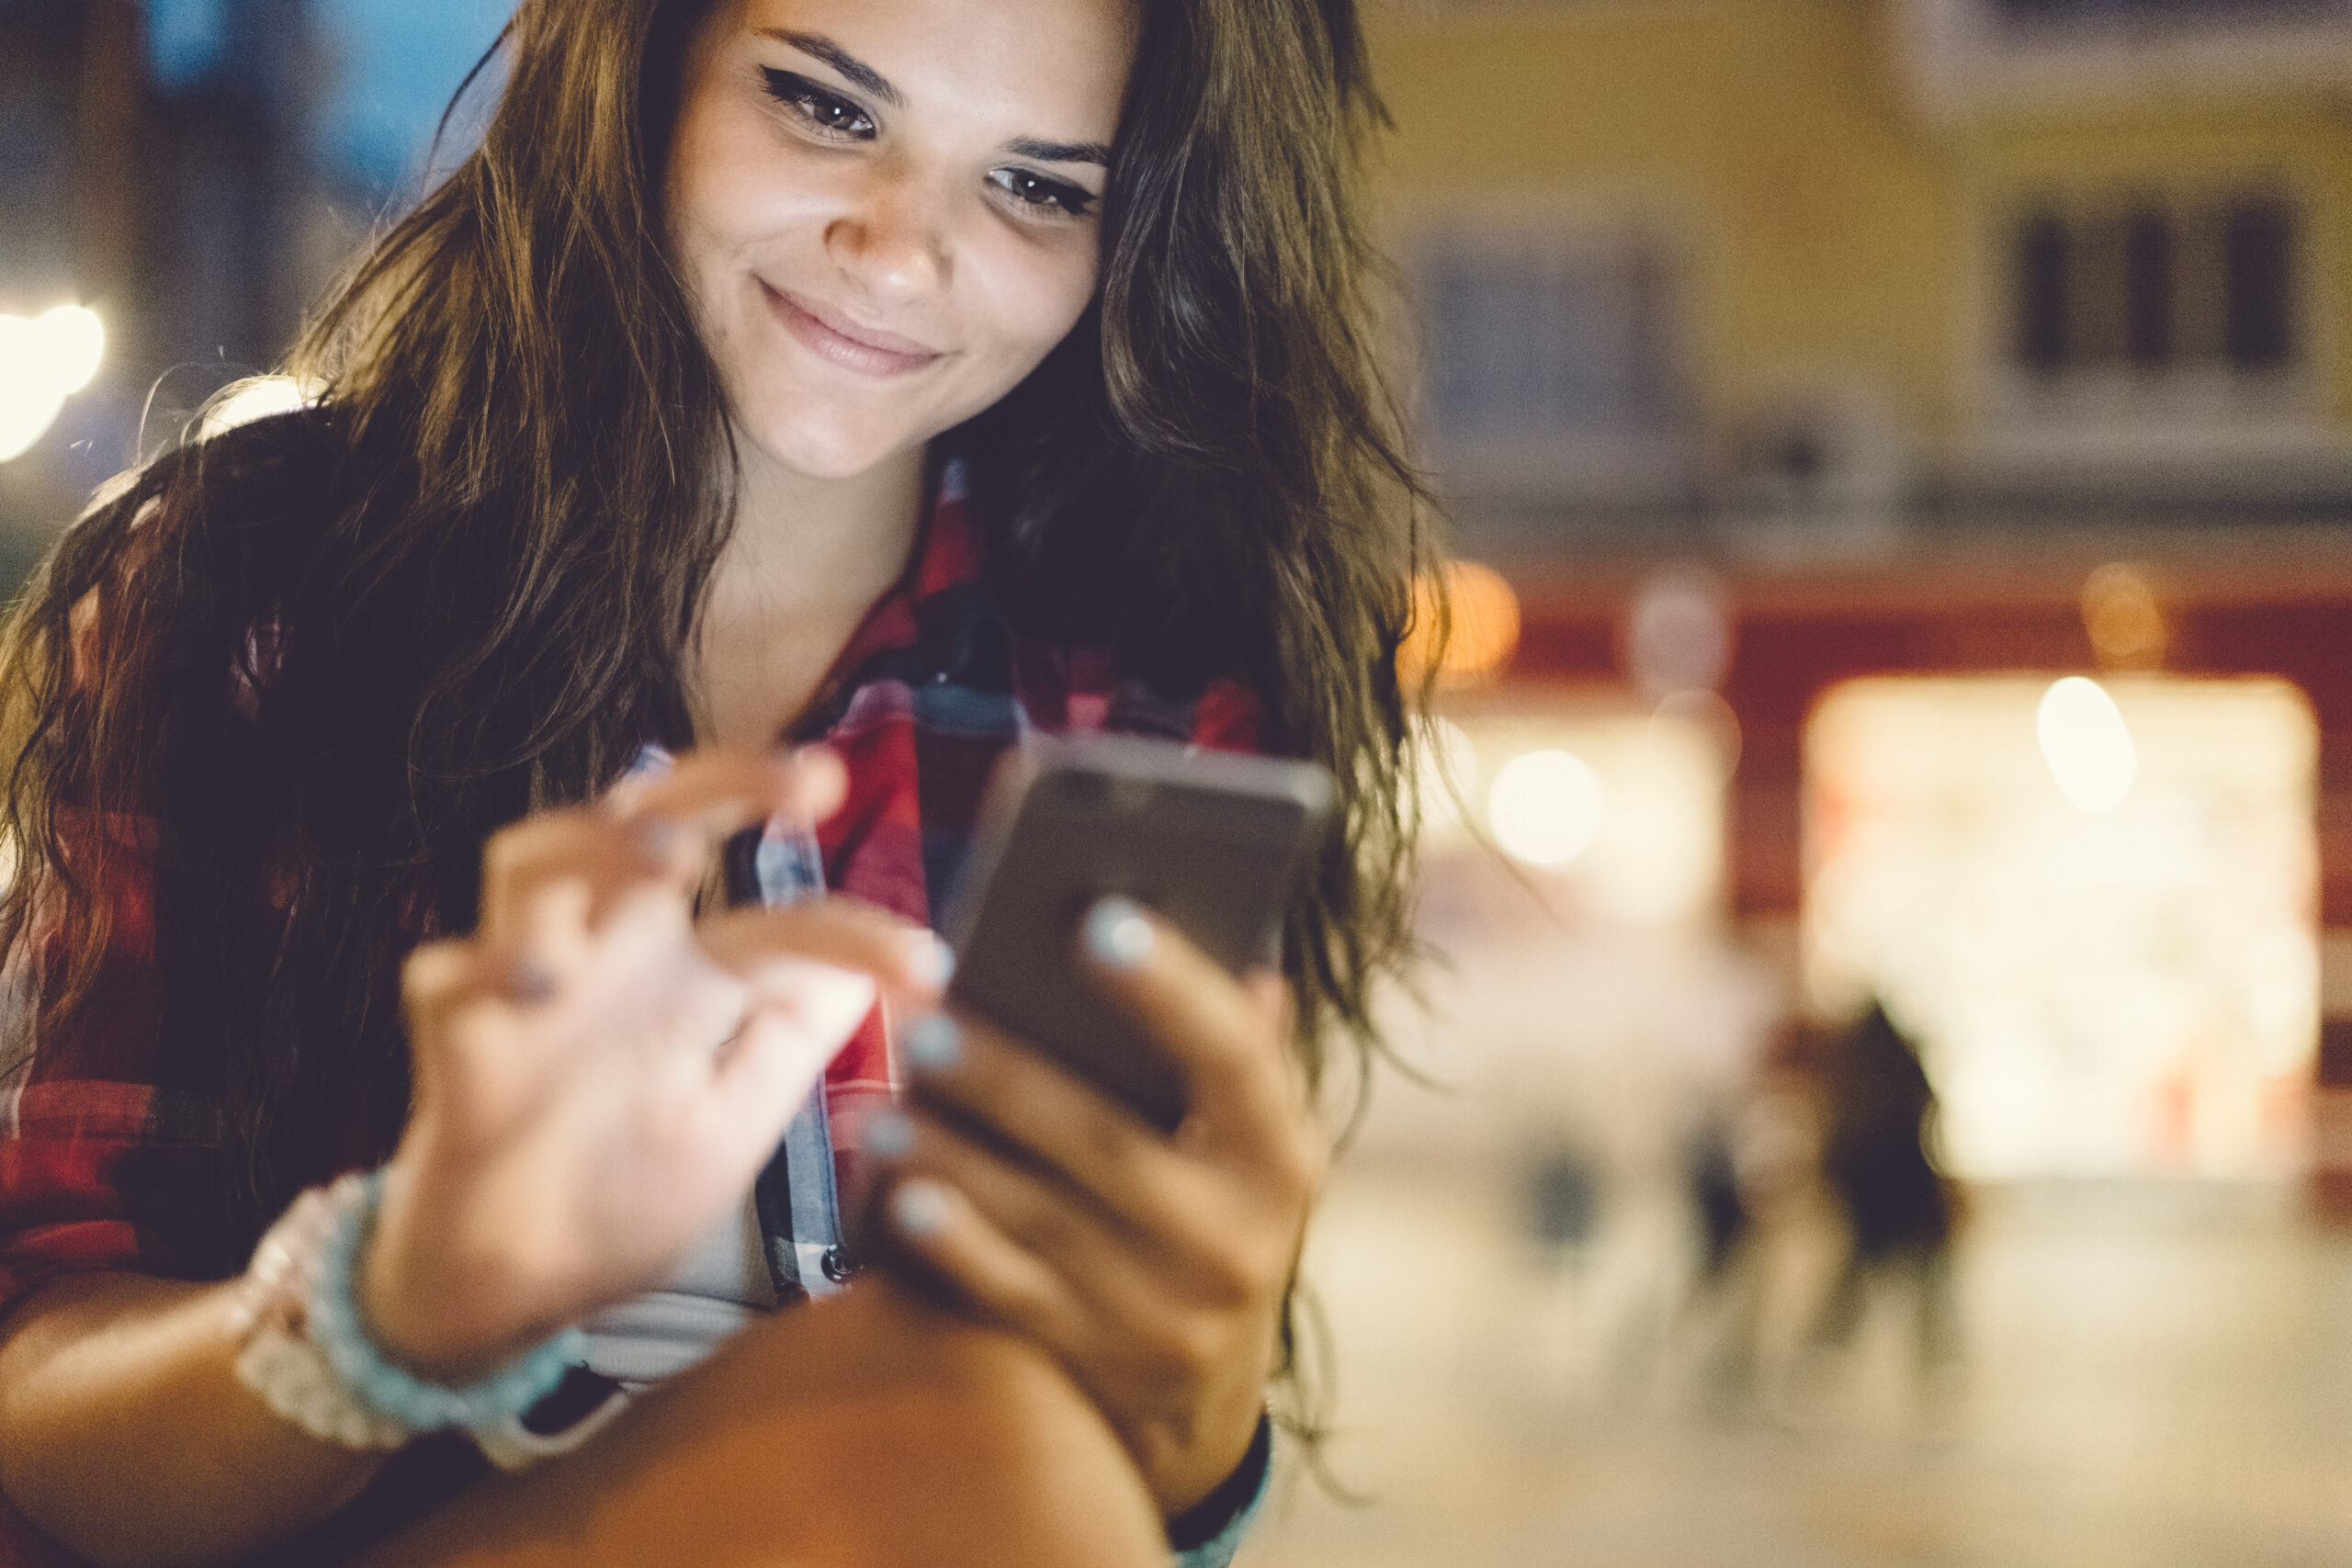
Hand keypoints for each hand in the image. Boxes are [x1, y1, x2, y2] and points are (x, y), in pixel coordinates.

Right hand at [362, 748, 950, 1380]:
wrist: (510, 1289)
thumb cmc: (623, 1192)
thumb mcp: (736, 1122)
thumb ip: (792, 1040)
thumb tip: (869, 968)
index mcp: (690, 976)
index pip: (778, 920)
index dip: (852, 930)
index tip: (928, 970)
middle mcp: (612, 955)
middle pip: (654, 820)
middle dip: (729, 779)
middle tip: (815, 778)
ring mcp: (527, 987)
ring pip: (536, 860)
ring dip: (597, 843)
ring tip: (666, 855)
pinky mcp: (455, 1042)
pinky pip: (447, 976)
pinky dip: (487, 964)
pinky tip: (536, 981)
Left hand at [869, 899, 1325, 1517]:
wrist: (1207, 1393)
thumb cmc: (1217, 1210)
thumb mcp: (1252, 1140)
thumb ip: (1241, 1052)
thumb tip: (1248, 968)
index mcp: (1281, 1157)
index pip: (1233, 1058)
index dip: (1171, 989)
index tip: (1098, 919)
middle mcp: (1236, 1239)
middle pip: (1108, 1143)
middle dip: (1010, 1079)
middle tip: (928, 1021)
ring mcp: (1167, 1312)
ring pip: (1045, 1219)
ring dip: (957, 1157)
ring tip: (888, 1104)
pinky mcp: (1098, 1360)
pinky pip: (1012, 1294)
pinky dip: (955, 1244)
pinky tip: (900, 1196)